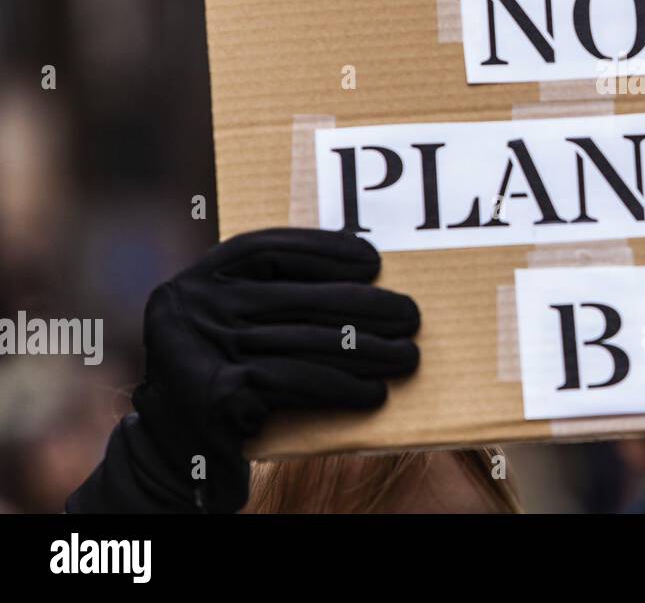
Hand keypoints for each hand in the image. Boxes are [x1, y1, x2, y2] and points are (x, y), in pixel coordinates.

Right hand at [67, 228, 419, 512]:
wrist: (174, 455)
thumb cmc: (225, 380)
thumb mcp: (234, 326)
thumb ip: (273, 297)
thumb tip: (365, 278)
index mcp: (196, 279)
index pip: (267, 247)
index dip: (323, 249)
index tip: (372, 260)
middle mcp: (190, 306)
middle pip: (298, 297)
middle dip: (365, 306)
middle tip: (411, 315)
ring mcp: (200, 347)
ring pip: (306, 341)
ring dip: (367, 350)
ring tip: (406, 356)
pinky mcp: (217, 393)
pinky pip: (298, 381)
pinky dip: (342, 386)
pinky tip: (373, 392)